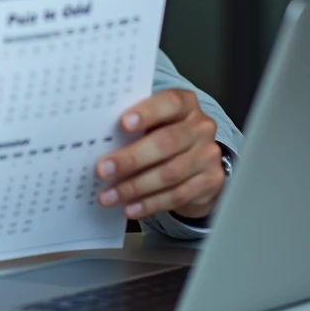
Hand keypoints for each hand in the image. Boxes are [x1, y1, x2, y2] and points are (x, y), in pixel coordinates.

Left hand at [95, 89, 225, 220]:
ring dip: (134, 187)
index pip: (170, 103)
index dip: (147, 112)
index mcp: (185, 104)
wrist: (198, 161)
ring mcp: (208, 155)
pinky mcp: (210, 181)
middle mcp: (201, 128)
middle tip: (103, 169)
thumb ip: (133, 126)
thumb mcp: (153, 122)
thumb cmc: (164, 134)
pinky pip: (177, 195)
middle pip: (166, 142)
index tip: (123, 123)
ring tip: (109, 195)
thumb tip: (99, 140)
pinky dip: (150, 203)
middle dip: (131, 158)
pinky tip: (130, 207)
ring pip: (170, 173)